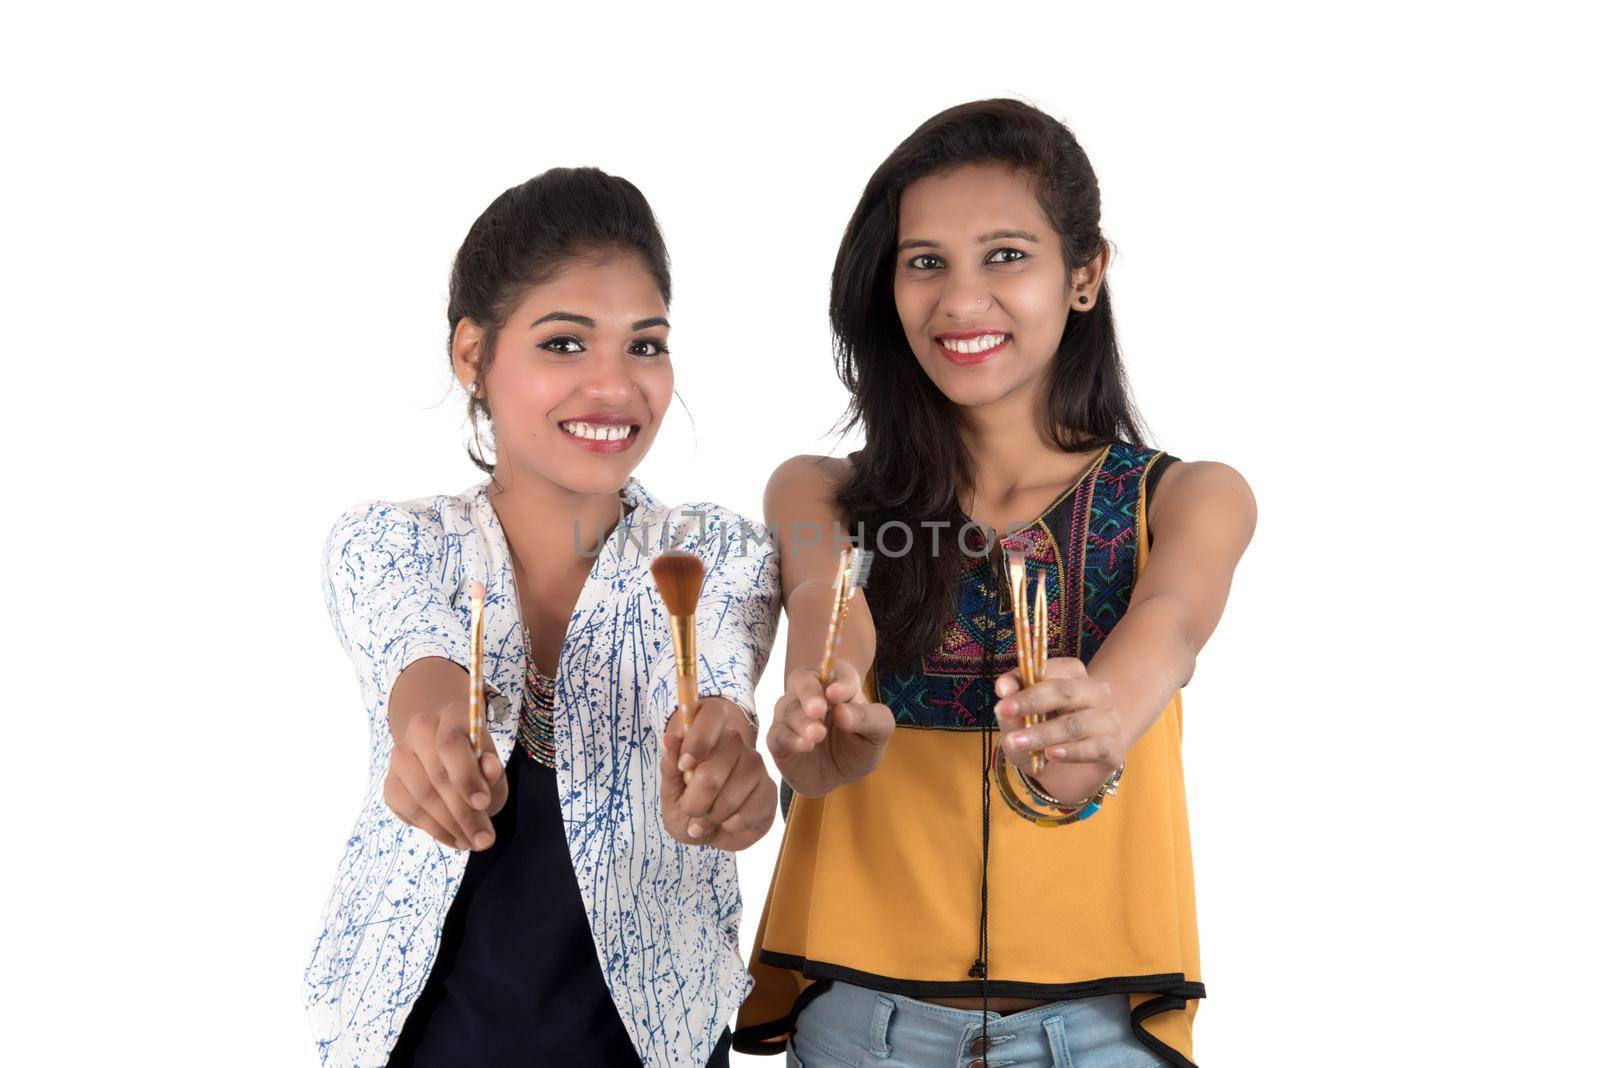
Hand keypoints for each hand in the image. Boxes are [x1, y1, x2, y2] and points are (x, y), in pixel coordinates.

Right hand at [383, 697, 508, 851]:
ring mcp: (400, 755)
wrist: (446, 756)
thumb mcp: (492, 765)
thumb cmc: (476, 762)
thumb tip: (490, 768)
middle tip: (483, 839)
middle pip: (437, 774)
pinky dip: (432, 829)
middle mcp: (420, 729)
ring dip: (448, 826)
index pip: (451, 742)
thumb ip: (493, 771)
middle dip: (463, 813)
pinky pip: (406, 810)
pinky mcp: (390, 782)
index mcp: (452, 714)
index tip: (483, 803)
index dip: (466, 775)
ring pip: (421, 795)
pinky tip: (452, 838)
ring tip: (471, 842)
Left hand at [660, 697, 777, 850]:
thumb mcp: (671, 793)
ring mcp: (755, 764)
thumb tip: (670, 740)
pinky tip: (728, 822)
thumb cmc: (688, 808)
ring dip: (713, 816)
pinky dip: (731, 825)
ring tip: (708, 819)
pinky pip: (748, 811)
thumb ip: (670, 768)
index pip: (712, 713)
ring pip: (731, 794)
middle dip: (696, 800)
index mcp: (708, 733)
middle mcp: (734, 742)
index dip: (698, 738)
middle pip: (715, 765)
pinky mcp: (769, 789)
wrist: (712, 834)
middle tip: (690, 812)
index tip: (684, 765)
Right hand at [767, 660, 894, 796]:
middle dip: (808, 693)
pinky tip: (804, 746)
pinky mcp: (778, 738)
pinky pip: (777, 733)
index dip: (838, 681)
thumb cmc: (859, 747)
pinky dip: (789, 738)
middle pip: (802, 679)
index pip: (837, 671)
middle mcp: (811, 695)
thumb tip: (842, 711)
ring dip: (801, 721)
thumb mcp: (877, 734)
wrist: (840, 780)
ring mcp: (792, 715)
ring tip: (817, 735)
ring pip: (787, 707)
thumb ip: (869, 718)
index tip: (837, 694)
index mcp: (839, 686)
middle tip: (818, 709)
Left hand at [994, 656, 1126, 803]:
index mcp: (1073, 675)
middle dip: (1033, 701)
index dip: (1027, 679)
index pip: (1053, 669)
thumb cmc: (1040, 732)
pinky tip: (1051, 754)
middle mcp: (1096, 693)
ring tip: (1018, 742)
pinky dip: (1071, 751)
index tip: (1002, 693)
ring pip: (1076, 724)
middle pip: (1066, 692)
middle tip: (1005, 712)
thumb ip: (1012, 700)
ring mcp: (1108, 720)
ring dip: (1043, 733)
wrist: (1062, 772)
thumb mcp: (1019, 717)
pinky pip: (1094, 748)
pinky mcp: (1113, 748)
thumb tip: (1003, 688)